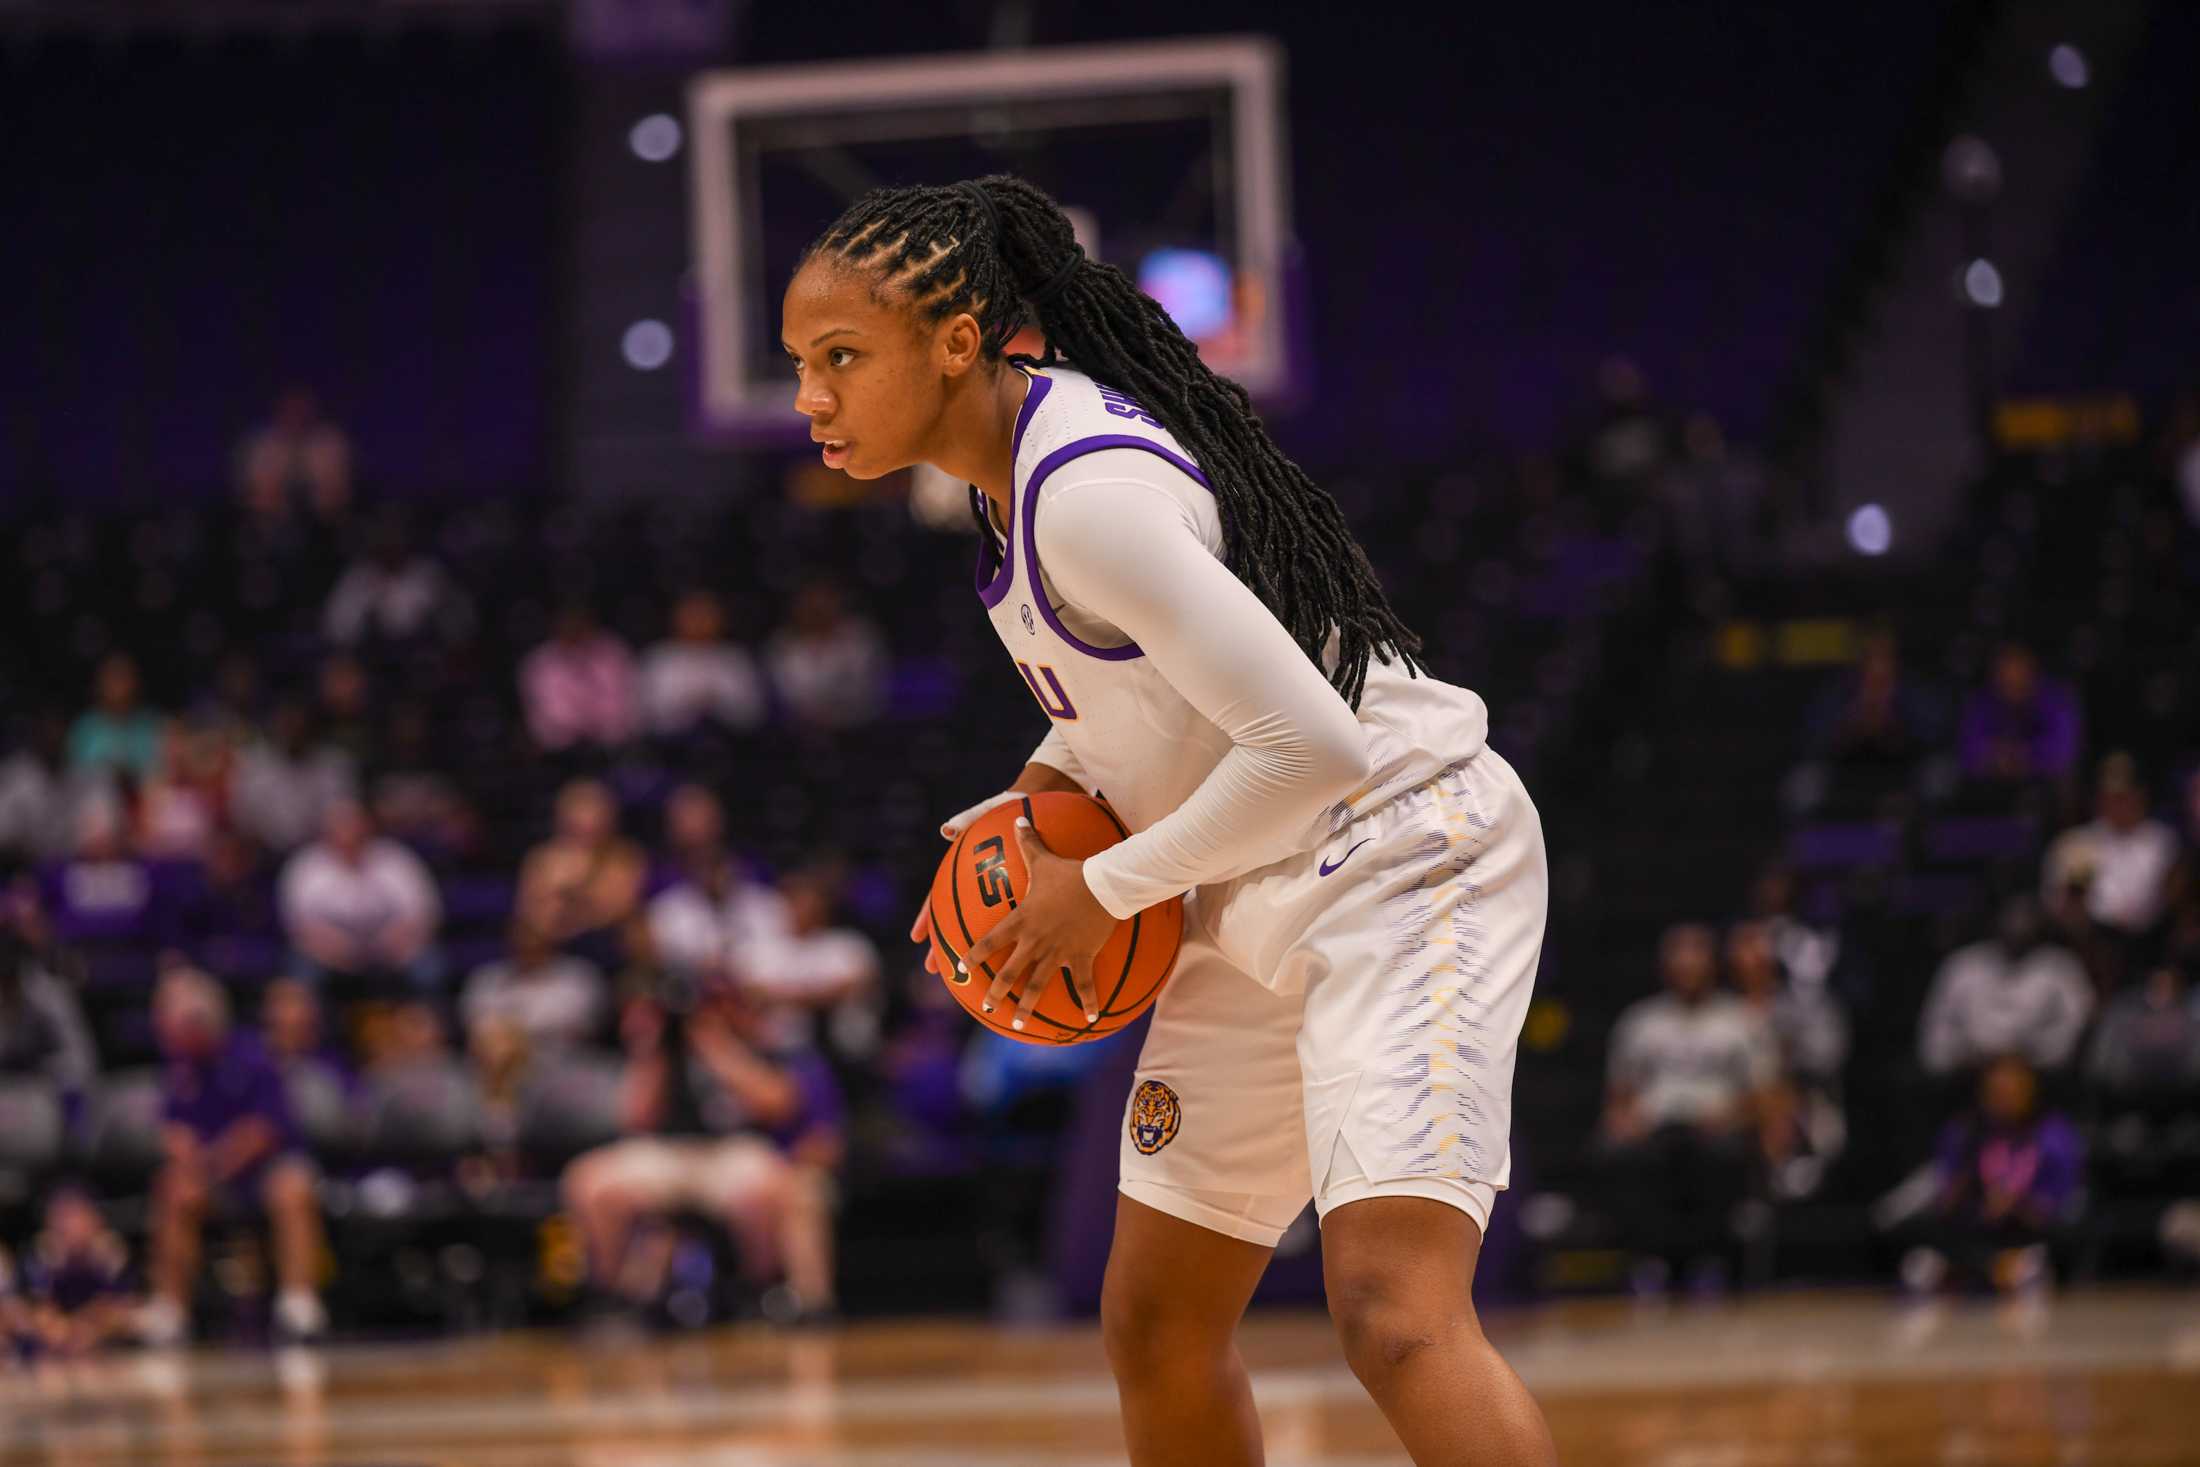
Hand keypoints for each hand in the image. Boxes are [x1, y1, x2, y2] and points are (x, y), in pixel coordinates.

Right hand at [910, 789, 1026, 975]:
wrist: (1040, 800)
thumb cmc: (1011, 805)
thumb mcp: (989, 810)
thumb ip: (967, 819)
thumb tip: (946, 829)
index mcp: (966, 870)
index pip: (941, 897)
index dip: (928, 917)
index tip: (918, 937)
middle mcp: (981, 886)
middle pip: (958, 920)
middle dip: (946, 945)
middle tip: (939, 970)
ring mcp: (1002, 892)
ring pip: (989, 928)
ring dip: (980, 953)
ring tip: (975, 975)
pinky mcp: (1027, 894)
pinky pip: (1022, 919)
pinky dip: (1021, 940)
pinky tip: (1026, 961)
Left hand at [960, 816, 1117, 1031]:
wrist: (1102, 884)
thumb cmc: (1070, 872)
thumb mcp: (1044, 857)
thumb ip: (1027, 842)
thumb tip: (1017, 818)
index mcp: (1021, 920)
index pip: (989, 941)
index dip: (973, 955)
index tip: (960, 967)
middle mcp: (1034, 941)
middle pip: (1009, 972)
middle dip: (996, 992)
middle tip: (986, 1007)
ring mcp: (1057, 952)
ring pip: (1038, 985)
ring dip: (1027, 1007)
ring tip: (1018, 1025)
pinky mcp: (1080, 957)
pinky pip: (1082, 984)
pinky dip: (1086, 1001)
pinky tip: (1088, 1018)